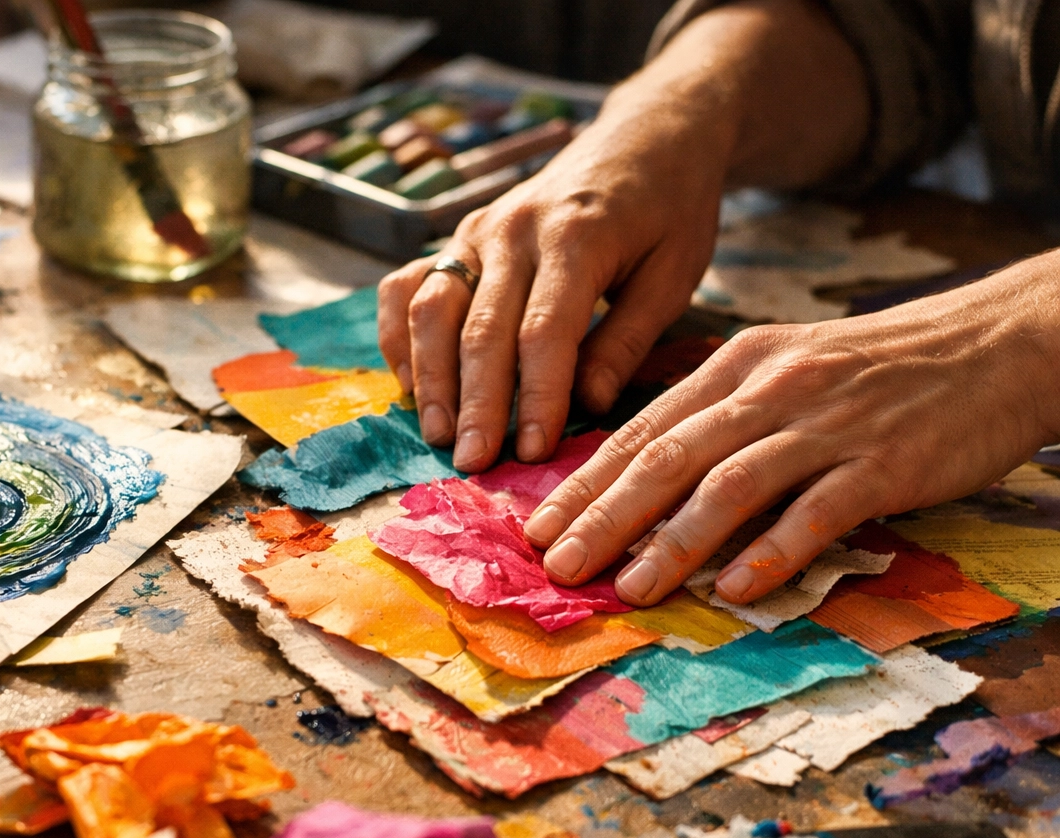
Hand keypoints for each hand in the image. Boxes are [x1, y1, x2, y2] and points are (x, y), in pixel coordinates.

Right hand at [377, 95, 727, 472]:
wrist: (645, 135)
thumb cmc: (670, 210)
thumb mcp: (675, 273)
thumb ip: (628, 339)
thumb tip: (588, 404)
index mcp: (576, 237)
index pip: (544, 333)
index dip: (536, 397)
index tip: (534, 452)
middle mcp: (515, 230)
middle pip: (481, 330)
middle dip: (475, 404)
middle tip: (472, 463)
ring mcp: (477, 230)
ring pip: (434, 309)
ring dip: (431, 378)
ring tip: (438, 435)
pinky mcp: (458, 235)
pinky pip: (409, 286)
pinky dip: (400, 335)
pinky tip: (411, 384)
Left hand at [523, 256, 1059, 605]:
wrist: (995, 342)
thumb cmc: (875, 368)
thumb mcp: (782, 368)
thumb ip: (715, 415)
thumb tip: (639, 476)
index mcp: (735, 366)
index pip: (640, 430)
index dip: (583, 483)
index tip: (536, 529)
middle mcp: (769, 389)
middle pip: (667, 457)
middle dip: (604, 516)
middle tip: (557, 566)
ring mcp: (826, 424)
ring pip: (730, 484)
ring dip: (674, 542)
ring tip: (629, 588)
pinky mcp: (882, 461)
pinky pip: (817, 510)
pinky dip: (772, 550)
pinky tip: (736, 588)